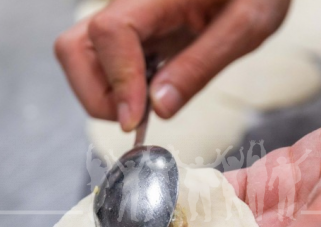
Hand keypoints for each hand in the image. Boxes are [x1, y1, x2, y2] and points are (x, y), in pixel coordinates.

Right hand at [55, 0, 289, 130]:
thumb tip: (159, 108)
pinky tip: (148, 95)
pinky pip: (101, 62)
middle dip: (97, 95)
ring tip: (144, 107)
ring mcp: (126, 17)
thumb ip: (202, 66)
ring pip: (79, 56)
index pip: (111, 32)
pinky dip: (114, 88)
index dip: (117, 81)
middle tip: (137, 118)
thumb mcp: (246, 26)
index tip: (135, 120)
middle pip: (74, 48)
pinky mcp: (130, 32)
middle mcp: (131, 3)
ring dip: (102, 94)